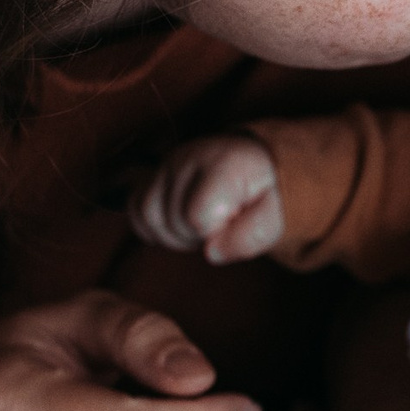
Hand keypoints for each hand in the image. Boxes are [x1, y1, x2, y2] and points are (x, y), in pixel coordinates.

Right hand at [129, 132, 282, 263]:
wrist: (251, 166)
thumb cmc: (263, 195)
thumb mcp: (274, 216)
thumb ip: (252, 235)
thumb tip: (212, 253)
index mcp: (223, 163)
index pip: (197, 216)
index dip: (215, 232)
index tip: (234, 219)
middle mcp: (187, 157)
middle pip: (172, 220)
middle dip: (197, 236)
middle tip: (220, 224)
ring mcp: (164, 165)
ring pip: (148, 216)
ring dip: (174, 234)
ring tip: (201, 225)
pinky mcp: (150, 175)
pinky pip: (135, 211)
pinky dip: (154, 228)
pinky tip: (180, 223)